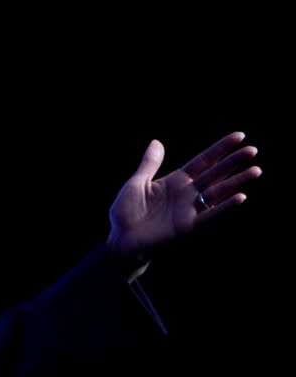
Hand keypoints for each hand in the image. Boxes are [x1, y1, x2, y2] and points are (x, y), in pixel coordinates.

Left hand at [107, 131, 261, 269]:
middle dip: (233, 162)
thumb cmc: (126, 212)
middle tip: (252, 150)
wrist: (120, 240)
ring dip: (236, 182)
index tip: (239, 136)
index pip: (202, 161)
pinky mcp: (187, 227)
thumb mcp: (136, 183)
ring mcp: (189, 210)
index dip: (219, 149)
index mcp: (175, 181)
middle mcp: (186, 194)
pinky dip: (225, 207)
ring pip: (217, 193)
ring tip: (255, 170)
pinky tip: (241, 198)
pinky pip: (210, 216)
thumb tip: (157, 142)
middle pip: (214, 174)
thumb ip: (150, 164)